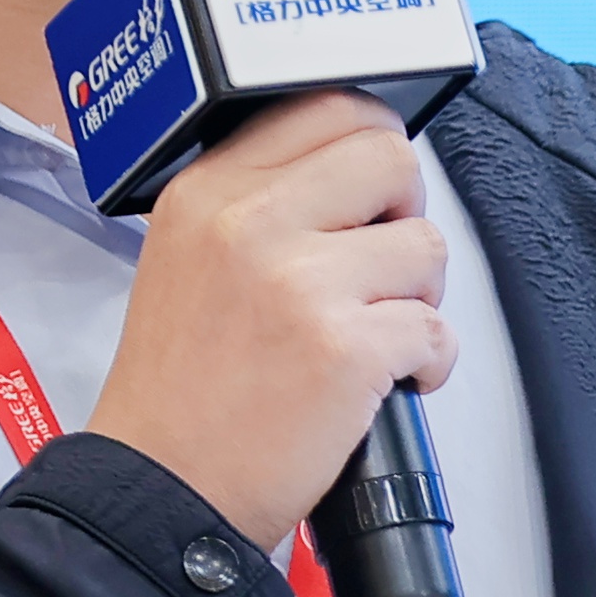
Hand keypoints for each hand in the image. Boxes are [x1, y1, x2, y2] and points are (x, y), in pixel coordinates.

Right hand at [84, 92, 454, 548]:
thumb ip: (252, 206)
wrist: (158, 489)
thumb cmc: (178, 393)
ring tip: (378, 331)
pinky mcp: (345, 350)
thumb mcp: (184, 258)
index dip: (369, 149)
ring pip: (426, 244)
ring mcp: (300, 283)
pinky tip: (391, 382)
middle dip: (405, 212)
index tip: (372, 195)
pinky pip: (436, 330)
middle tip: (383, 264)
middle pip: (388, 155)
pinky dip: (432, 363)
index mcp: (209, 191)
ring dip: (420, 294)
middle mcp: (250, 222)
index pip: (324, 107)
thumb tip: (349, 176)